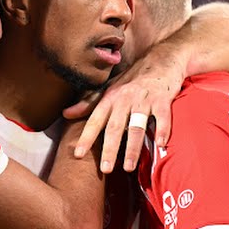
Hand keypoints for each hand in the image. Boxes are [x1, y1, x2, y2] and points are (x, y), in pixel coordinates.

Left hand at [65, 45, 184, 173]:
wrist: (161, 59)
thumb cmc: (133, 78)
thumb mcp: (109, 88)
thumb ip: (89, 103)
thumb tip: (65, 114)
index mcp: (110, 98)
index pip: (95, 120)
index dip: (86, 137)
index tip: (78, 154)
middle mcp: (125, 99)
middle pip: (115, 127)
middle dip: (109, 149)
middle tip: (105, 169)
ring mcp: (144, 99)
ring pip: (137, 126)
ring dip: (132, 147)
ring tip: (128, 167)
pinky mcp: (162, 99)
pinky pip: (162, 117)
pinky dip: (162, 131)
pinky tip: (160, 145)